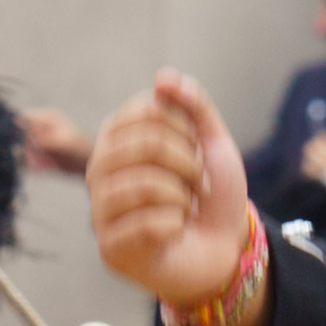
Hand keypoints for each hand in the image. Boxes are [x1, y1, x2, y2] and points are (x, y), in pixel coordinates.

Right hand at [90, 74, 264, 324]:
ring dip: (183, 197)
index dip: (182, 127)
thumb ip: (193, 106)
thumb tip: (164, 77)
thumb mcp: (212, 143)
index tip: (195, 148)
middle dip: (188, 163)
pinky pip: (149, 224)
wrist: (225, 248)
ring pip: (145, 185)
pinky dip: (177, 226)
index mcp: (117, 141)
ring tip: (187, 207)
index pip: (145, 110)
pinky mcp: (110, 248)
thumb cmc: (210, 196)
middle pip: (145, 145)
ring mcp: (101, 211)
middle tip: (198, 182)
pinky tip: (175, 233)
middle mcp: (100, 172)